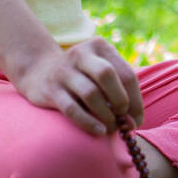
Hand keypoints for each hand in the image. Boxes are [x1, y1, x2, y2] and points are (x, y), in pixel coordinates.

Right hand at [12, 36, 144, 136]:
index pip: (126, 73)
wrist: (40, 72)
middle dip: (120, 101)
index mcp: (100, 46)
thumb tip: (134, 123)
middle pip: (107, 75)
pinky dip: (89, 122)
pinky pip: (72, 108)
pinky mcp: (51, 89)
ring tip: (111, 128)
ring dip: (106, 115)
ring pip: (90, 93)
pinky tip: (99, 131)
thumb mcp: (100, 73)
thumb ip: (120, 93)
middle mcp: (81, 54)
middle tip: (123, 120)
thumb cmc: (82, 77)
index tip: (137, 119)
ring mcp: (64, 70)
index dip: (136, 100)